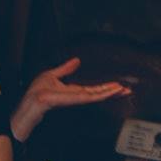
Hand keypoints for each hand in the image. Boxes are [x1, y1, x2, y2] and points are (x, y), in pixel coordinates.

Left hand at [10, 57, 131, 140]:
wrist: (32, 100)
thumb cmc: (37, 91)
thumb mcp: (52, 75)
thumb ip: (65, 69)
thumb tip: (76, 60)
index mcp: (74, 91)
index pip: (94, 89)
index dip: (106, 87)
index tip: (117, 85)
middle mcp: (79, 95)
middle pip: (101, 93)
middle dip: (114, 91)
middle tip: (128, 90)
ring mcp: (79, 98)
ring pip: (100, 95)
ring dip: (113, 92)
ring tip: (125, 90)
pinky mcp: (78, 99)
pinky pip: (94, 96)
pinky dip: (106, 93)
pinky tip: (113, 90)